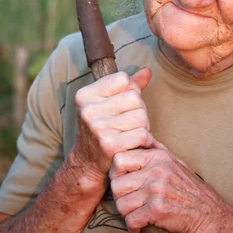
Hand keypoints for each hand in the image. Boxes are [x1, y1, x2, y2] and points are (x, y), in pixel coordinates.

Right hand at [72, 68, 152, 183]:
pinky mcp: (109, 145)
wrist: (87, 162)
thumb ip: (128, 85)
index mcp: (85, 94)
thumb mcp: (107, 102)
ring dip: (143, 126)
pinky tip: (134, 143)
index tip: (123, 105)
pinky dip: (144, 140)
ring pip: (141, 116)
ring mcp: (97, 128)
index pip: (123, 79)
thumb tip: (147, 71)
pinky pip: (142, 134)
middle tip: (130, 122)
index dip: (131, 91)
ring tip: (131, 132)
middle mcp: (88, 109)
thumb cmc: (102, 127)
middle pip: (135, 97)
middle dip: (139, 110)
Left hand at [110, 142, 229, 232]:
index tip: (124, 184)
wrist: (209, 215)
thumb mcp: (174, 162)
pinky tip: (142, 227)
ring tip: (137, 215)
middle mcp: (156, 170)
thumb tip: (140, 137)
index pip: (119, 159)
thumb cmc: (189, 189)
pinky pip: (131, 220)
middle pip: (116, 184)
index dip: (116, 174)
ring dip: (127, 214)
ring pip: (121, 204)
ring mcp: (157, 189)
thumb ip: (155, 150)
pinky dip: (134, 228)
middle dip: (120, 197)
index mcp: (157, 156)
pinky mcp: (158, 209)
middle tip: (130, 204)